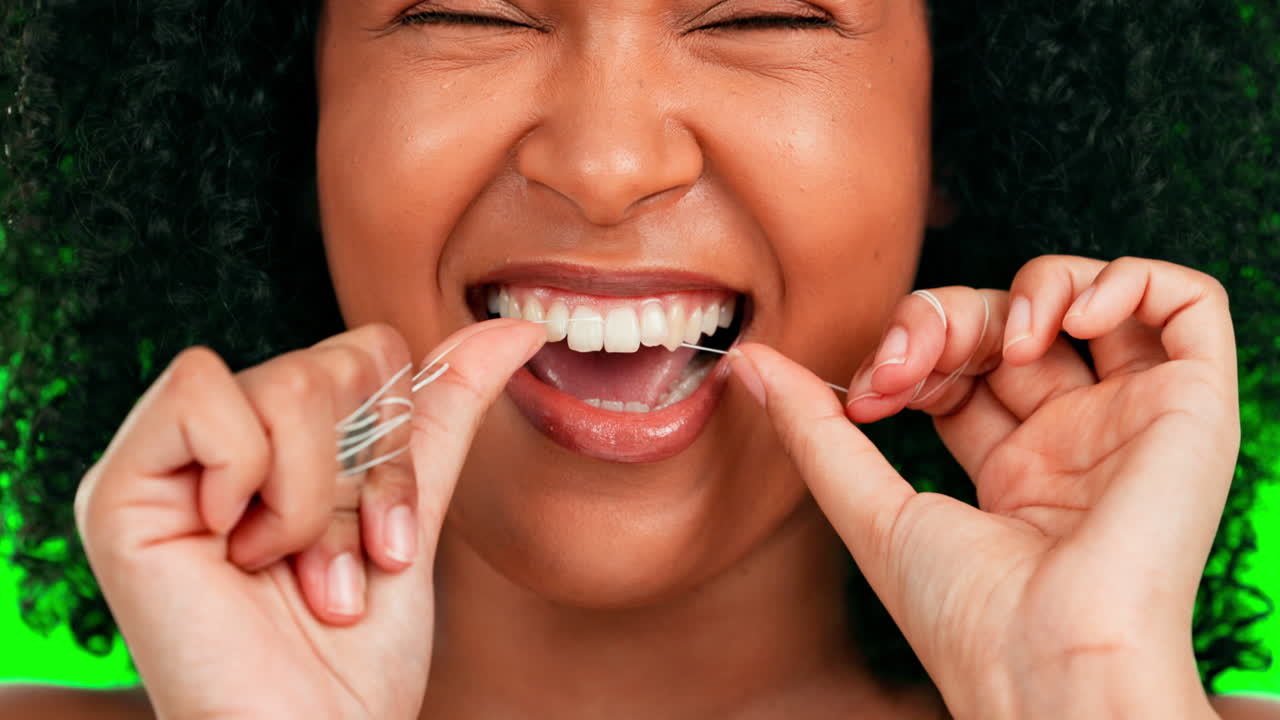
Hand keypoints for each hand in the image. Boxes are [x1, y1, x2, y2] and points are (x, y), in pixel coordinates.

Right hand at [75, 319, 544, 719]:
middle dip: (363, 481)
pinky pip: (202, 391)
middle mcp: (216, 445)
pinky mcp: (120, 489)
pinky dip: (257, 480)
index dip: (397, 444)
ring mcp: (165, 464)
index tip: (389, 542)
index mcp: (276, 445)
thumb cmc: (356, 656)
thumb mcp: (407, 516)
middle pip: (331, 363)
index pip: (364, 357)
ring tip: (298, 574)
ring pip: (287, 382)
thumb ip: (442, 418)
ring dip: (319, 501)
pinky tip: (240, 550)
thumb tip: (516, 329)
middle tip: (340, 567)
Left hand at [729, 256, 1238, 719]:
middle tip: (912, 360)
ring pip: (1089, 300)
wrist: (1047, 661)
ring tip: (1002, 340)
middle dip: (948, 318)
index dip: (913, 350)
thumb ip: (813, 426)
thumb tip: (748, 359)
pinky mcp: (1194, 405)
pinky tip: (1069, 318)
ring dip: (1028, 288)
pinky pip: (1187, 302)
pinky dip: (1126, 279)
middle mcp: (1077, 440)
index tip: (871, 388)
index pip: (963, 367)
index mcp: (1013, 470)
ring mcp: (1134, 420)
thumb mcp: (868, 508)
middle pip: (1011, 327)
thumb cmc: (964, 614)